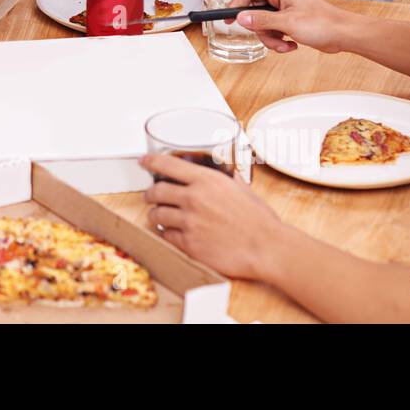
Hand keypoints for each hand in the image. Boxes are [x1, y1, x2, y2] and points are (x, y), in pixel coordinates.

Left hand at [141, 153, 284, 279]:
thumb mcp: (242, 188)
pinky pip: (166, 236)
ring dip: (155, 215)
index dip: (151, 162)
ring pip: (157, 215)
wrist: (266, 247)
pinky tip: (170, 233)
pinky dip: (166, 234)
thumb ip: (227, 179)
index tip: (143, 162)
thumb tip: (224, 173)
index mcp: (206, 181)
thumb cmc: (259, 220)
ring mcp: (189, 222)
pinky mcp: (189, 244)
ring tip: (158, 216)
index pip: (168, 165)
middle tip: (149, 196)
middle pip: (156, 191)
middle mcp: (194, 198)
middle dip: (149, 194)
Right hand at [230, 0, 360, 54]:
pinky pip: (274, 31)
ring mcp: (287, 10)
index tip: (227, 18)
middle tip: (270, 37)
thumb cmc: (323, 23)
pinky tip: (291, 45)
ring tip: (285, 44)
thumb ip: (261, 20)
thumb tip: (240, 18)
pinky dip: (280, 41)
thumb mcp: (287, 22)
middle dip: (261, 30)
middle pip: (255, 12)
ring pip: (264, 25)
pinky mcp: (291, 21)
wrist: (344, 35)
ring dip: (272, 39)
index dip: (237, 5)